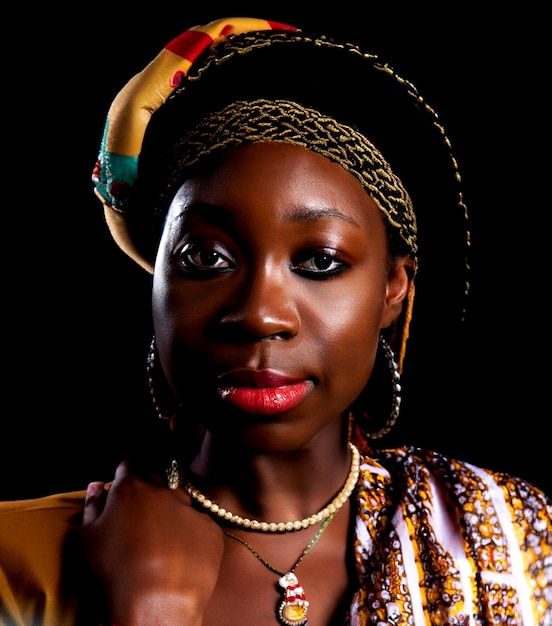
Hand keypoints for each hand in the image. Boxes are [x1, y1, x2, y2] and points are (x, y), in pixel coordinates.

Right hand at [80, 460, 223, 625]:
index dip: (123, 479)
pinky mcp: (210, 530)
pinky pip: (198, 526)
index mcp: (132, 488)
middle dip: (147, 496)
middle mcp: (165, 491)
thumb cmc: (114, 574)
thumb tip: (97, 487)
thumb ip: (92, 506)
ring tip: (159, 546)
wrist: (155, 607)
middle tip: (138, 525)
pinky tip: (178, 558)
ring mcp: (191, 509)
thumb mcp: (88, 539)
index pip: (128, 468)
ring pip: (178, 504)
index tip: (121, 495)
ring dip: (169, 515)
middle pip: (155, 483)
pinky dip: (189, 537)